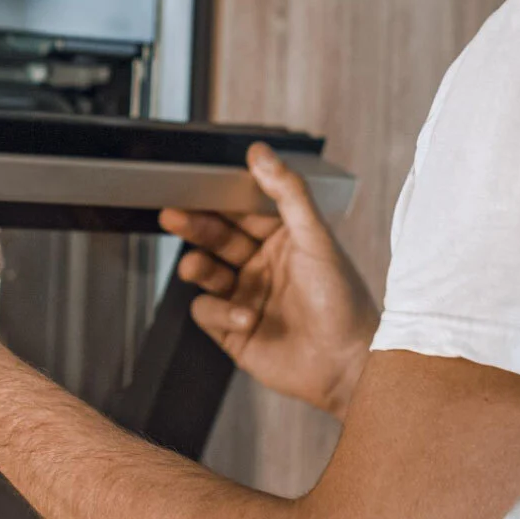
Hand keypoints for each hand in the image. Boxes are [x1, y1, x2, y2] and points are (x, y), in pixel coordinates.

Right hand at [159, 143, 377, 420]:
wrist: (347, 366)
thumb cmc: (342, 299)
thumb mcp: (315, 237)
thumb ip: (287, 192)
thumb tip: (259, 152)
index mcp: (282, 238)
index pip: (241, 209)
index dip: (218, 197)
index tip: (193, 183)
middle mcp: (261, 265)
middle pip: (216, 238)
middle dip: (195, 226)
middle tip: (172, 215)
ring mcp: (246, 297)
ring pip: (205, 273)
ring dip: (198, 266)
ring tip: (196, 266)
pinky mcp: (233, 331)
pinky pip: (207, 312)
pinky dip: (219, 313)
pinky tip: (243, 317)